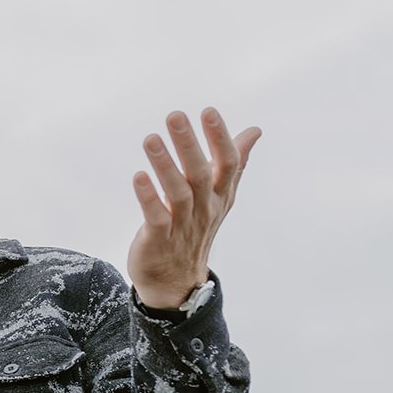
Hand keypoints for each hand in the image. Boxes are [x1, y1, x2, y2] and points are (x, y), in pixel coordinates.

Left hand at [128, 108, 261, 308]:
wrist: (177, 281)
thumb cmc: (196, 228)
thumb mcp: (220, 196)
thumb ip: (234, 163)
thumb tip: (255, 130)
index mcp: (220, 195)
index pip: (227, 163)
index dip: (219, 138)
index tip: (208, 112)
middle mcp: (205, 209)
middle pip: (201, 174)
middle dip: (189, 144)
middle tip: (175, 115)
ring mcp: (183, 225)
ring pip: (178, 193)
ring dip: (164, 165)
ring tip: (150, 138)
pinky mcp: (159, 240)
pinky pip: (156, 217)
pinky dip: (148, 197)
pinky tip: (138, 176)